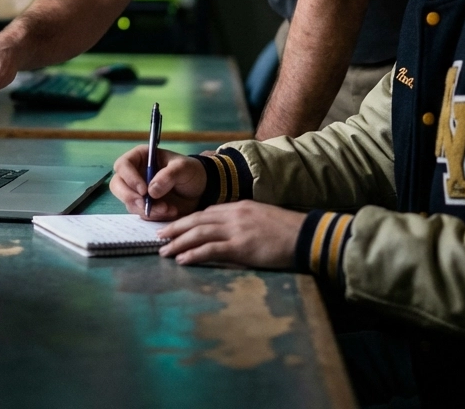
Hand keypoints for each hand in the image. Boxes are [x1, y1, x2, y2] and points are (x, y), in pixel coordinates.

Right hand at [109, 147, 206, 219]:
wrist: (201, 189)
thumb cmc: (190, 171)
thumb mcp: (183, 168)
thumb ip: (168, 175)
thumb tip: (151, 190)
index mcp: (140, 158)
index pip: (123, 165)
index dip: (129, 178)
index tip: (143, 190)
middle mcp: (134, 174)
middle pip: (117, 185)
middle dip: (130, 197)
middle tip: (145, 205)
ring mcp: (138, 191)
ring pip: (129, 202)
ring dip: (146, 209)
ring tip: (168, 208)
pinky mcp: (144, 205)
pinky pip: (141, 213)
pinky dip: (154, 215)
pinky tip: (170, 211)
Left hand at [158, 202, 304, 268]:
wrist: (305, 234)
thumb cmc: (285, 229)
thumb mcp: (259, 217)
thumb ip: (240, 220)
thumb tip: (225, 230)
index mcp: (237, 206)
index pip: (205, 212)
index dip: (186, 220)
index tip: (173, 226)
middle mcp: (232, 215)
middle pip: (196, 220)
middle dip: (175, 228)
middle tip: (159, 236)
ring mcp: (236, 230)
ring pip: (199, 234)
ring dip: (178, 242)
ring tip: (164, 251)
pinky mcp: (241, 246)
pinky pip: (211, 250)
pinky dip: (194, 254)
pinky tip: (182, 259)